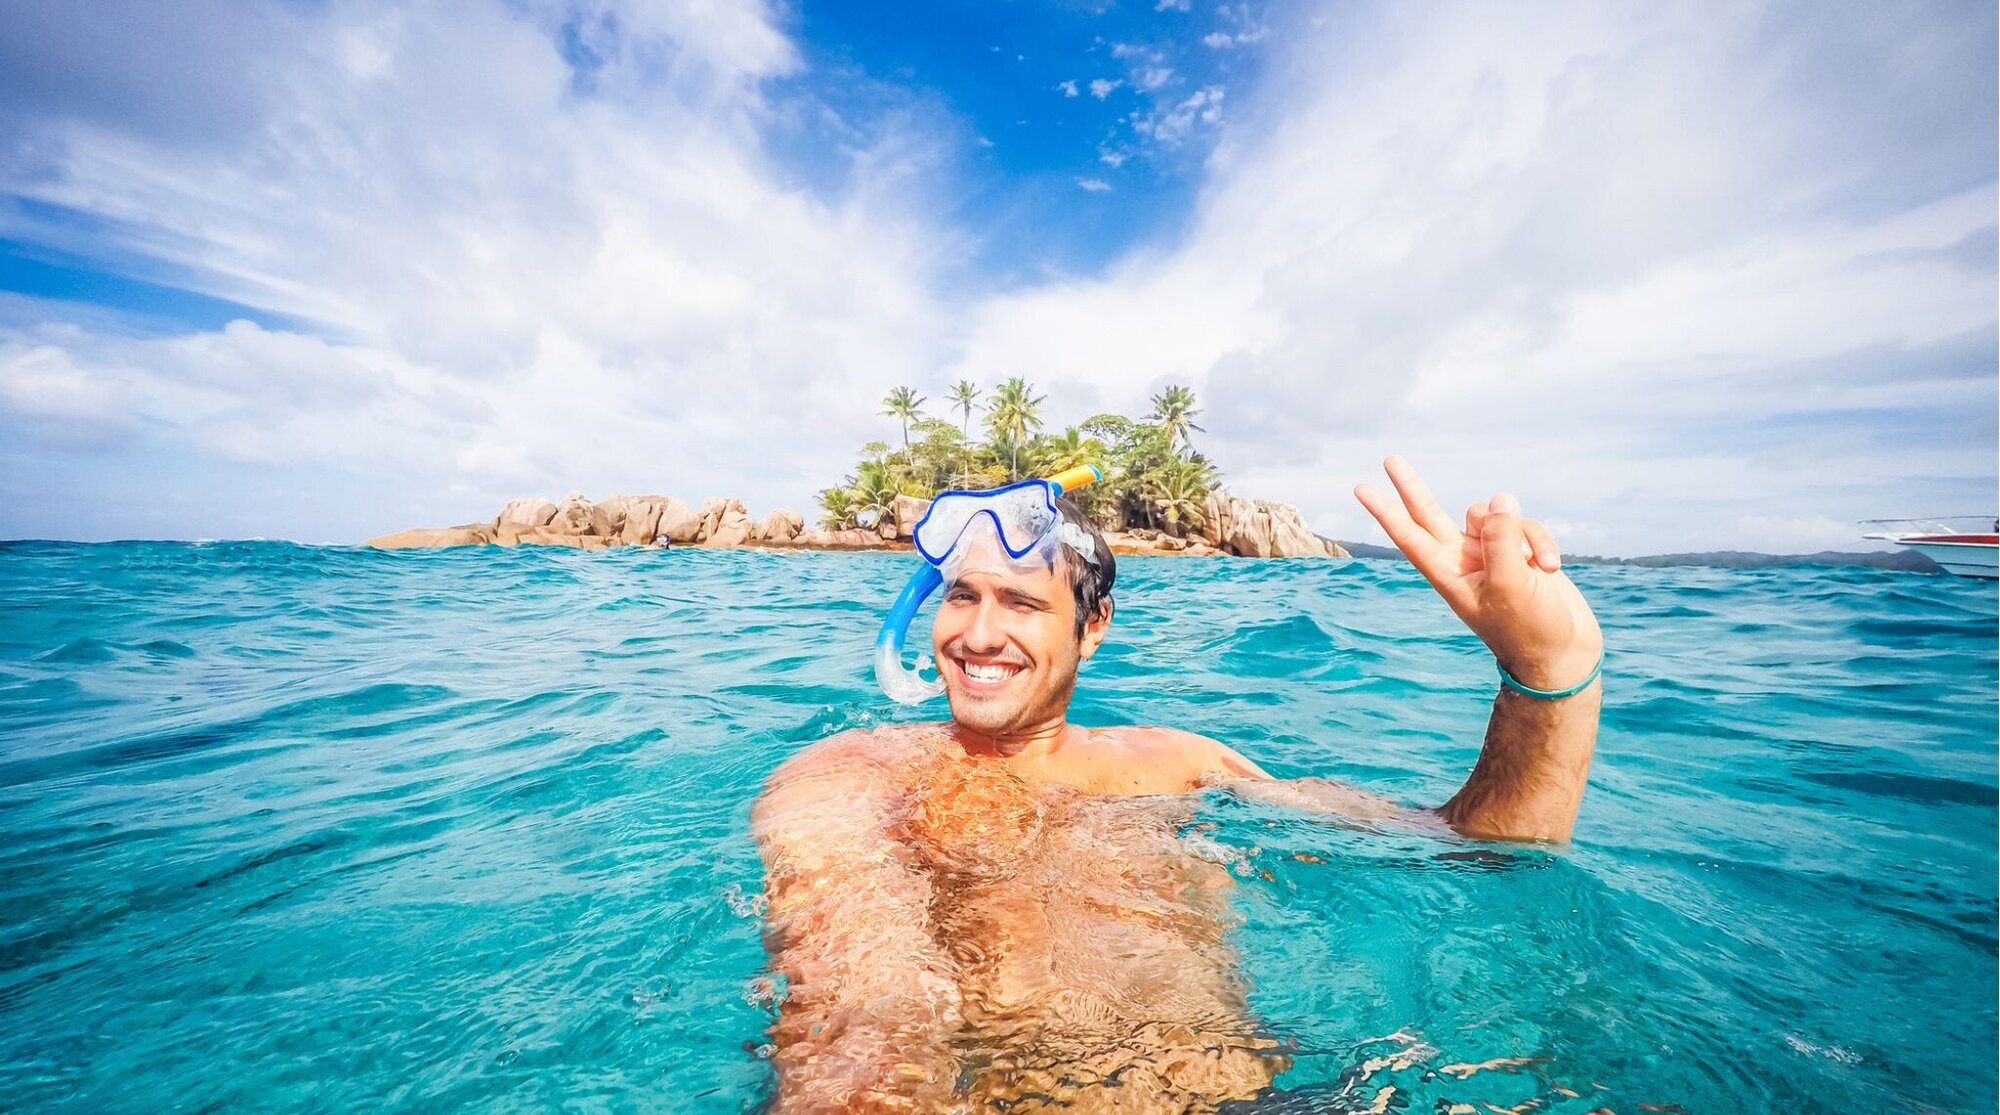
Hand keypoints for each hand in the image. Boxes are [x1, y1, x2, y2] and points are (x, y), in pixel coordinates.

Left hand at [1354, 457, 1601, 689]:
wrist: (1564, 654)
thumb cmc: (1529, 629)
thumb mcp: (1511, 585)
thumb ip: (1502, 539)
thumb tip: (1500, 499)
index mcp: (1448, 574)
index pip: (1409, 536)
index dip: (1386, 511)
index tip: (1360, 489)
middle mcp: (1464, 560)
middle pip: (1431, 514)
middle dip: (1412, 487)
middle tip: (1389, 460)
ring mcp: (1492, 554)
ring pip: (1496, 515)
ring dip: (1522, 533)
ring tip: (1538, 568)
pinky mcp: (1520, 552)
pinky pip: (1525, 525)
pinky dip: (1541, 541)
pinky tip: (1551, 568)